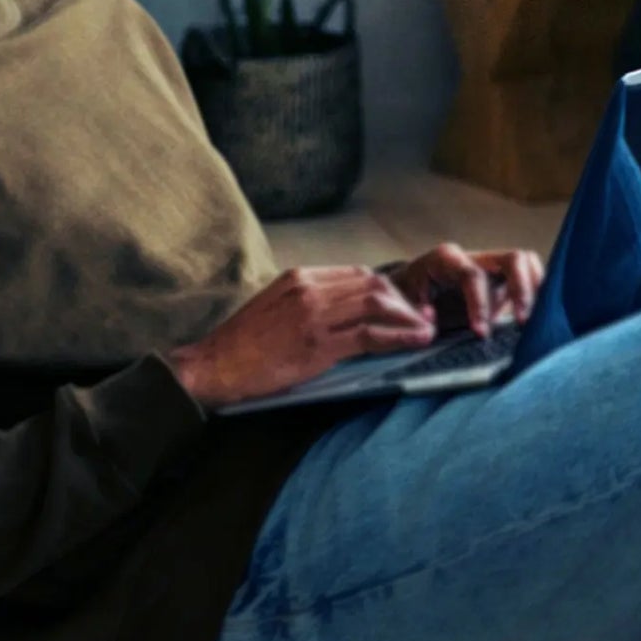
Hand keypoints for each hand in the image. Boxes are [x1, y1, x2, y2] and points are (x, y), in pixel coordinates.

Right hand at [166, 266, 437, 410]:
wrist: (214, 365)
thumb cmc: (242, 344)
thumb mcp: (275, 306)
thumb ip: (307, 301)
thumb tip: (342, 311)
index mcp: (300, 277)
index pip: (357, 274)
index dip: (386, 290)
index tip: (403, 305)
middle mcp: (309, 289)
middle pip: (373, 285)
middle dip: (404, 302)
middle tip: (423, 317)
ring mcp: (314, 316)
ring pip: (376, 305)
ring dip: (408, 318)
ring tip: (426, 331)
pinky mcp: (317, 345)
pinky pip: (368, 336)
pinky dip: (397, 338)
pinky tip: (413, 342)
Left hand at [380, 244, 544, 338]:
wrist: (403, 294)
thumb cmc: (403, 299)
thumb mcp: (402, 304)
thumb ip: (414, 312)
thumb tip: (430, 319)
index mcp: (446, 259)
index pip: (473, 275)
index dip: (480, 304)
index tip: (481, 333)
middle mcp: (474, 258)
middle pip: (513, 259)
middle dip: (522, 290)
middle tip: (523, 323)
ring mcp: (491, 267)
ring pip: (527, 263)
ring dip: (536, 289)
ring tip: (537, 321)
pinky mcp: (502, 281)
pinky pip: (529, 277)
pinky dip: (537, 294)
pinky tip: (539, 319)